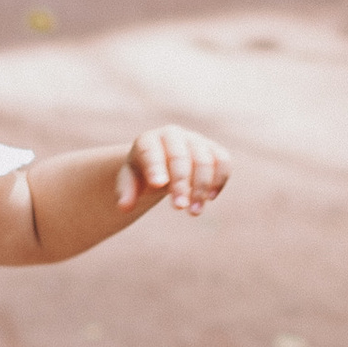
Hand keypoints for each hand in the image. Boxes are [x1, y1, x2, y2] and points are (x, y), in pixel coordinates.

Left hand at [114, 124, 230, 216]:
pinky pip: (223, 161)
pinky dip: (219, 179)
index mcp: (148, 140)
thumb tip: (124, 207)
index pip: (151, 152)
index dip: (155, 167)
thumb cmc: (143, 173)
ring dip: (202, 187)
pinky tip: (210, 198)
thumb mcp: (129, 181)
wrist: (162, 162)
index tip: (159, 185)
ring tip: (194, 212)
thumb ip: (125, 192)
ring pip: (204, 160)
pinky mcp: (213, 149)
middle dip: (181, 183)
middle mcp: (173, 135)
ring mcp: (195, 140)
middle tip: (179, 208)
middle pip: (180, 157)